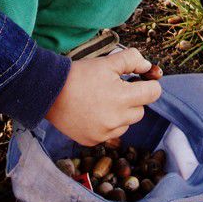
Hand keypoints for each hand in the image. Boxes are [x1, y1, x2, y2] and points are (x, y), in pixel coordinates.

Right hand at [45, 48, 161, 145]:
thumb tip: (148, 67)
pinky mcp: (93, 141)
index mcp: (123, 98)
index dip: (148, 83)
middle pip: (140, 110)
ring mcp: (104, 133)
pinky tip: (93, 112)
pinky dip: (107, 124)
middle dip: (133, 99)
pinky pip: (110, 134)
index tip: (139, 79)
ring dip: (121, 113)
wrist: (49, 91)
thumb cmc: (80, 74)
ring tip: (102, 100)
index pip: (153, 93)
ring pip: (126, 124)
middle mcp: (116, 119)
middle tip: (115, 88)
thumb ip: (132, 60)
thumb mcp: (107, 61)